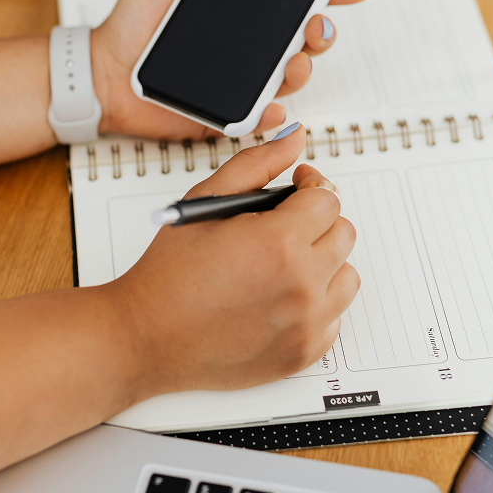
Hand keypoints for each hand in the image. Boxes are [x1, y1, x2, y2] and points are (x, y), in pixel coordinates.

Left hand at [91, 0, 371, 139]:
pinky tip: (272, 107)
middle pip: (305, 36)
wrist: (104, 75)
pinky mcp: (227, 111)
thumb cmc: (129, 24)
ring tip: (295, 61)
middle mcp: (249, 43)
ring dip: (303, 69)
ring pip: (290, 76)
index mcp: (241, 6)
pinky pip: (258, 117)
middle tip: (319, 22)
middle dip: (324, 29)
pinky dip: (270, 116)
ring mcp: (242, 79)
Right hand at [114, 125, 358, 397]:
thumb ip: (256, 164)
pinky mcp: (304, 354)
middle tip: (282, 227)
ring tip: (282, 265)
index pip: (328, 199)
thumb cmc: (168, 275)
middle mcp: (302, 286)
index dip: (310, 187)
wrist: (146, 337)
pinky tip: (279, 298)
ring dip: (322, 264)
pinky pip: (334, 318)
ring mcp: (307, 325)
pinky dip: (315, 305)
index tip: (296, 189)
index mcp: (280, 243)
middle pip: (342, 234)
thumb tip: (292, 138)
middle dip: (316, 223)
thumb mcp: (206, 202)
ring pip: (346, 276)